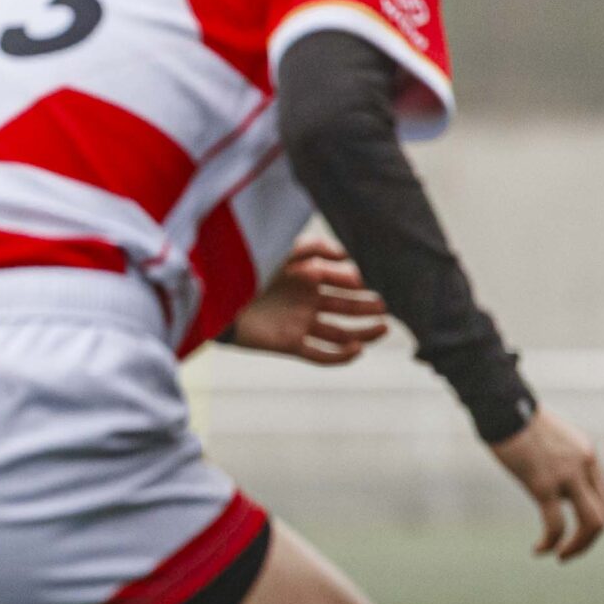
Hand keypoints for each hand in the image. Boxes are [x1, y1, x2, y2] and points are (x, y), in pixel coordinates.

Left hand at [226, 237, 388, 364]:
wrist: (217, 297)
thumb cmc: (249, 268)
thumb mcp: (284, 250)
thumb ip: (315, 247)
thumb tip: (348, 256)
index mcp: (307, 277)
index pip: (343, 281)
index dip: (360, 283)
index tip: (376, 282)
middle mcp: (306, 301)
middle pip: (346, 308)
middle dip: (368, 308)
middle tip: (386, 308)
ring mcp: (299, 323)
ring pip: (339, 333)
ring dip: (362, 333)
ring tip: (382, 329)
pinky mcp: (290, 343)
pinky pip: (319, 354)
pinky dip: (339, 356)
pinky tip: (356, 350)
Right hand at [489, 407, 603, 560]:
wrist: (501, 406)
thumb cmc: (514, 418)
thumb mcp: (545, 436)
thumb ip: (553, 456)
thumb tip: (542, 472)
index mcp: (587, 453)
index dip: (591, 518)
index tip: (570, 528)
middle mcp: (584, 466)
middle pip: (603, 514)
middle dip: (589, 539)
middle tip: (568, 551)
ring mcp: (566, 476)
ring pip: (592, 523)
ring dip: (578, 546)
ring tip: (559, 556)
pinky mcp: (543, 485)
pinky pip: (556, 525)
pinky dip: (552, 543)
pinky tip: (539, 550)